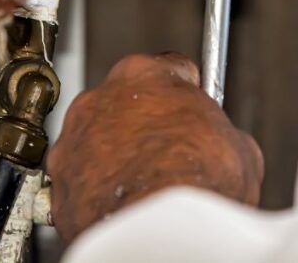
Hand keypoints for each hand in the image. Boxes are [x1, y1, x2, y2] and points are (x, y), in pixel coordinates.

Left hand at [46, 53, 263, 242]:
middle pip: (125, 102)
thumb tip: (227, 148)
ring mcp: (73, 140)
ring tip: (146, 185)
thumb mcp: (238, 149)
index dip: (186, 90)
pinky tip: (122, 206)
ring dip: (115, 157)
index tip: (192, 104)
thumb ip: (222, 135)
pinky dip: (96, 192)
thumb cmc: (194, 184)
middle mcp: (100, 99)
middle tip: (171, 151)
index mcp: (145, 75)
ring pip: (96, 141)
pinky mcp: (59, 183)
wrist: (159, 231)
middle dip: (145, 123)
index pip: (168, 68)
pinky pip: (79, 182)